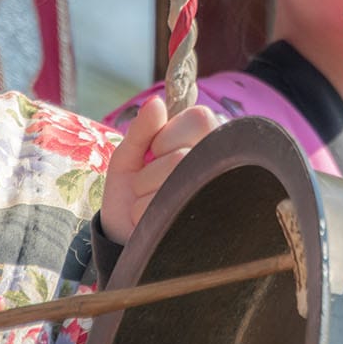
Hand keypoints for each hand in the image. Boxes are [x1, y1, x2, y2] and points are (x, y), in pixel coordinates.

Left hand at [100, 96, 218, 243]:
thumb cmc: (131, 193)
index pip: (199, 120)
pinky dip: (145, 217)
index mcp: (208, 144)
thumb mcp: (129, 157)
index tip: (157, 153)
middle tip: (149, 186)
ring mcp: (217, 198)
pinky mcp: (210, 226)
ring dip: (145, 197)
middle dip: (149, 174)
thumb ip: (141, 129)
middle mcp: (219, 169)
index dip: (165, 139)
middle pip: (180, 157)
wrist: (123, 241)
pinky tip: (155, 224)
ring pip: (175, 184)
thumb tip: (157, 102)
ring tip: (151, 206)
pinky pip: (167, 212)